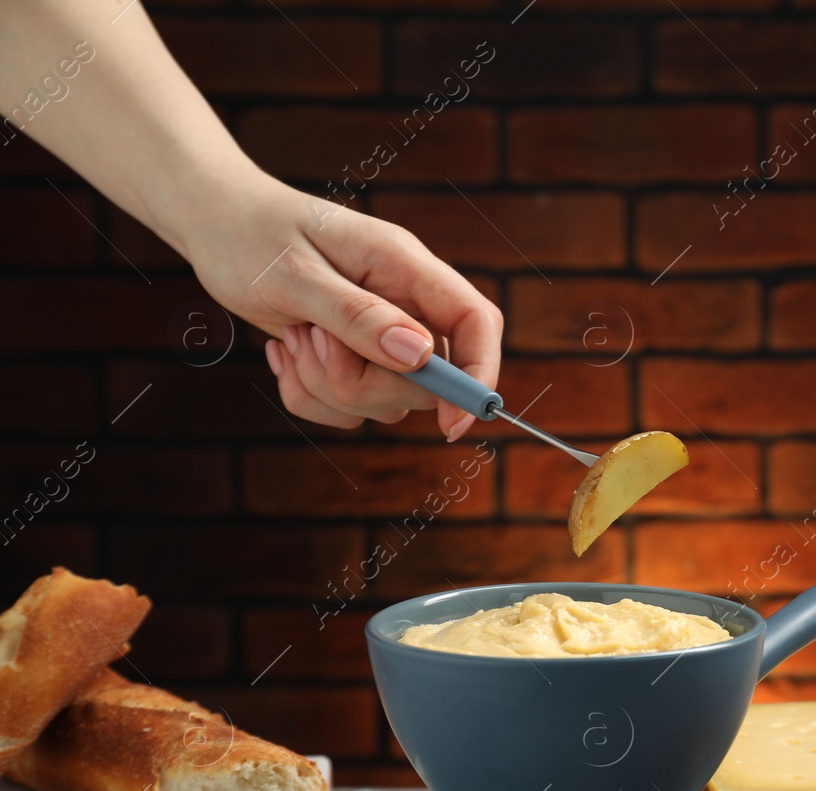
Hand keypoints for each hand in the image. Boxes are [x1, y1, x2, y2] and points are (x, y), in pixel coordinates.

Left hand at [181, 172, 501, 438]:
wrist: (214, 221)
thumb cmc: (249, 235)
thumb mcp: (294, 274)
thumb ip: (358, 315)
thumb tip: (420, 355)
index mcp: (405, 266)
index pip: (476, 322)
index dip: (478, 373)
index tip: (452, 422)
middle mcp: (404, 302)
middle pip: (426, 379)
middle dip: (363, 383)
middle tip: (310, 341)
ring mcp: (383, 333)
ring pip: (387, 401)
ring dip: (328, 387)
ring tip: (292, 337)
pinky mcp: (356, 358)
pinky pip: (351, 409)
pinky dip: (310, 395)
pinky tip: (285, 349)